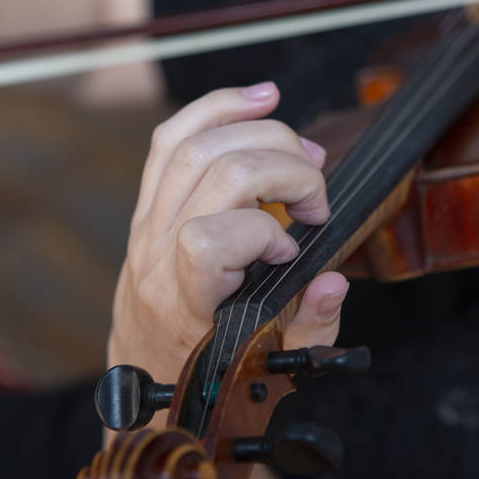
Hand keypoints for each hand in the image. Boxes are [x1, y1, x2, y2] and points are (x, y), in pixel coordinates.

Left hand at [108, 81, 348, 402]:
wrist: (147, 376)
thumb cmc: (208, 374)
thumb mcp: (271, 368)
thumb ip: (309, 328)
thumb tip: (332, 280)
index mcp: (185, 304)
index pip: (206, 241)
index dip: (261, 232)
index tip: (291, 252)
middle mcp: (156, 257)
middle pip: (214, 173)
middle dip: (284, 168)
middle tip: (317, 198)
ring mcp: (146, 226)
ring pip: (190, 144)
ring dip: (259, 132)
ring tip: (304, 151)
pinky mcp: (146, 207)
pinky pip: (170, 139)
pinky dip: (216, 110)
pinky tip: (259, 102)